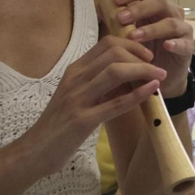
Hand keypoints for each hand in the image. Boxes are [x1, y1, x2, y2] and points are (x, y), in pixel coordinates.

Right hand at [19, 36, 164, 175]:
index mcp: (74, 70)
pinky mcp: (83, 120)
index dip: (131, 45)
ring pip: (116, 72)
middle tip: (156, 66)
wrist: (34, 151)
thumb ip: (96, 81)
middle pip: (114, 53)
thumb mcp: (76, 94)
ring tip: (160, 75)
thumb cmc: (58, 123)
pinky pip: (116, 103)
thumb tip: (129, 73)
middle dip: (141, 55)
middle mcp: (75, 79)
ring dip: (144, 71)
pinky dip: (138, 94)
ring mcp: (78, 99)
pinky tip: (152, 89)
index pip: (106, 43)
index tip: (146, 55)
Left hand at [109, 0, 194, 96]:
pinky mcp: (188, 47)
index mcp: (155, 7)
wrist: (161, 77)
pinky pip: (184, 43)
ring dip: (152, 29)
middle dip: (139, 8)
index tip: (115, 0)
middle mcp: (171, 14)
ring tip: (134, 36)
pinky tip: (165, 46)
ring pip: (171, 22)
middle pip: (159, 1)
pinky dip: (175, 43)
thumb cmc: (144, 51)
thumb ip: (117, 22)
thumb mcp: (128, 35)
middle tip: (121, 18)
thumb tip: (98, 7)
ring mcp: (181, 30)